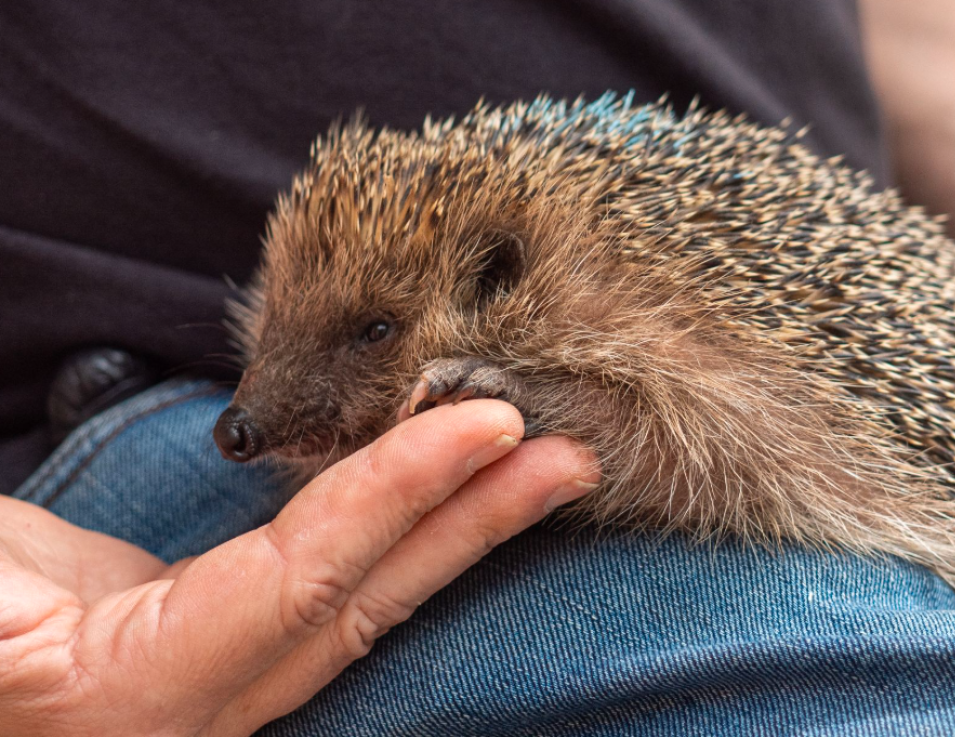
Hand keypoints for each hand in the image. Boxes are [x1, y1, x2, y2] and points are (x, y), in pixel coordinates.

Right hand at [0, 400, 596, 735]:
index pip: (304, 582)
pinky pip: (315, 583)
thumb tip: (266, 555)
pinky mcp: (200, 634)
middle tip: (566, 456)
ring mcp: (205, 678)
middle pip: (362, 602)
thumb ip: (52, 577)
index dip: (397, 497)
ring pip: (351, 598)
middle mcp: (190, 710)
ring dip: (442, 523)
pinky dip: (376, 525)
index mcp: (128, 699)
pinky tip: (424, 483)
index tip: (486, 425)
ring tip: (527, 462)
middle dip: (470, 524)